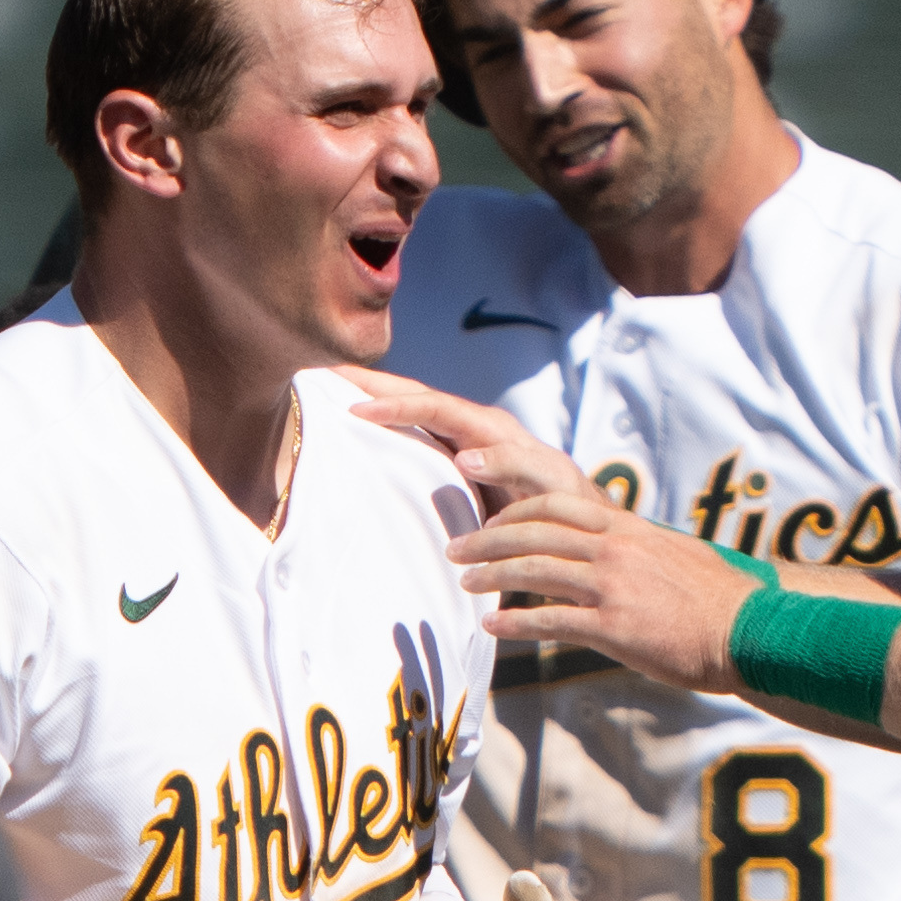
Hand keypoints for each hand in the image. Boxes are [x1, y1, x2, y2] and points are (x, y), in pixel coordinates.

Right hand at [344, 367, 596, 511]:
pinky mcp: (456, 462)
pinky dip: (386, 426)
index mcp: (492, 429)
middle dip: (372, 382)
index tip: (356, 407)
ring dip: (374, 397)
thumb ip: (515, 467)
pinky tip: (357, 431)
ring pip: (412, 412)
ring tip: (328, 389)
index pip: (435, 406)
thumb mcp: (548, 486)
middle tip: (323, 373)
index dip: (396, 405)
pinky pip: (416, 437)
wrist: (578, 527)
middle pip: (416, 396)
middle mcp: (475, 427)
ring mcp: (464, 442)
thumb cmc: (567, 508)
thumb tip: (467, 456)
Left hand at [448, 494, 755, 692]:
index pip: (556, 505)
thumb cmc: (717, 599)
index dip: (514, 509)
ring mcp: (612, 586)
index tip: (488, 519)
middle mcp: (615, 549)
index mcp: (626, 528)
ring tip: (464, 583)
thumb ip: (634, 548)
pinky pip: (550, 619)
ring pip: (534, 570)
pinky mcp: (614, 625)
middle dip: (487, 538)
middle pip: (534, 532)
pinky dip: (516, 622)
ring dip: (491, 575)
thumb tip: (612, 551)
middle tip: (456, 547)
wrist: (749, 630)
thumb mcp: (674, 555)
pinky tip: (493, 626)